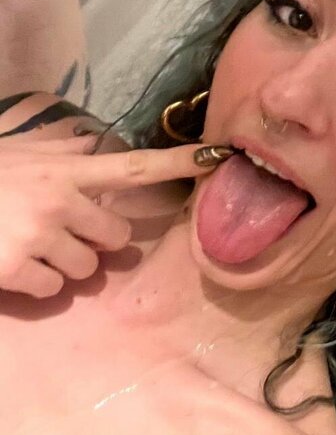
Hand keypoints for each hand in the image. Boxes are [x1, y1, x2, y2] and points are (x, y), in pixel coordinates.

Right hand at [0, 138, 227, 297]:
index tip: (217, 158)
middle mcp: (59, 200)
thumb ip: (61, 151)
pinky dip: (36, 284)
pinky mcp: (16, 268)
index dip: (177, 163)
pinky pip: (53, 288)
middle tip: (56, 230)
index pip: (133, 167)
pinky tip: (11, 264)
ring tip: (26, 244)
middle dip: (93, 239)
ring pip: (86, 268)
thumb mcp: (18, 154)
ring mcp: (38, 235)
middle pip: (115, 237)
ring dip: (62, 264)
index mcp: (63, 170)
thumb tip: (97, 145)